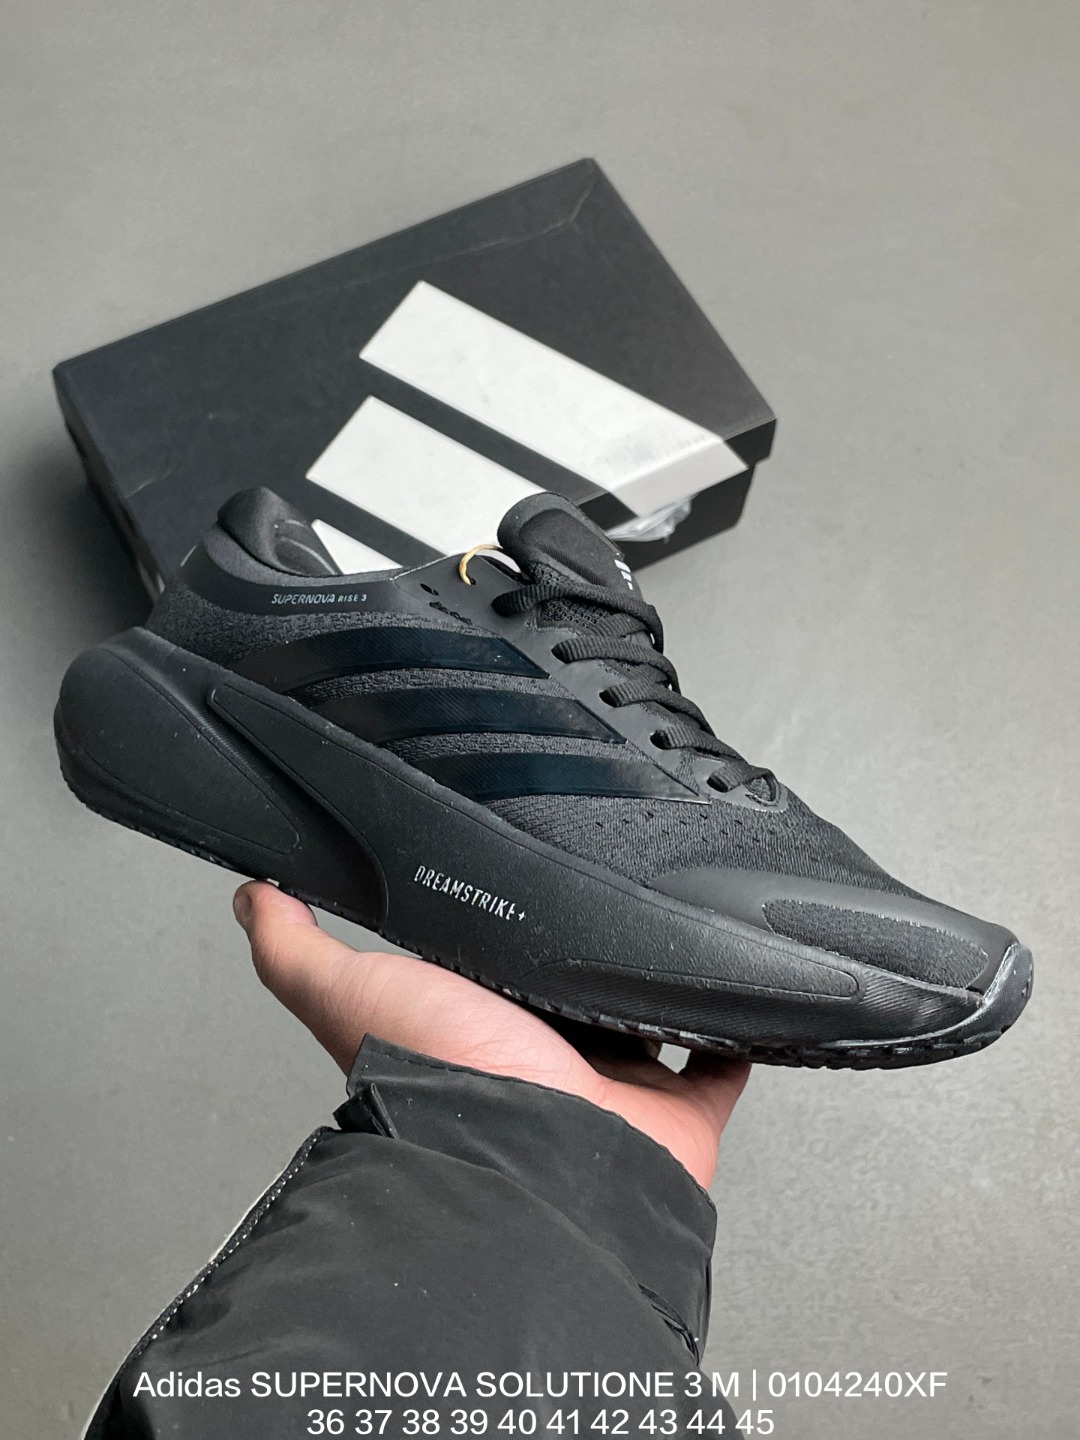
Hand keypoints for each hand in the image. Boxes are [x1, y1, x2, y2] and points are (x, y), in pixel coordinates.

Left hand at [234, 881, 749, 1187]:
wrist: (534, 1166)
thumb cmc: (442, 1089)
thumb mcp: (350, 993)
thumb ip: (296, 949)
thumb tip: (252, 896)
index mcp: (476, 1028)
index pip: (491, 967)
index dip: (497, 929)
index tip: (510, 885)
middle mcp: (545, 1059)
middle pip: (572, 993)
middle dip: (584, 954)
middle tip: (600, 898)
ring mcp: (614, 1084)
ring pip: (645, 1018)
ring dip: (656, 980)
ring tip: (666, 925)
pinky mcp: (678, 1106)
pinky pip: (721, 1057)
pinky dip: (733, 1026)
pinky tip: (730, 985)